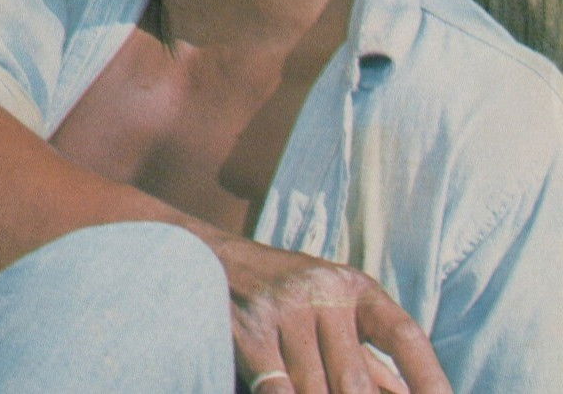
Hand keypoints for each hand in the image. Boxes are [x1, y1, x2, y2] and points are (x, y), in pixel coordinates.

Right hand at [215, 238, 450, 393]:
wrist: (206, 255)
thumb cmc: (281, 291)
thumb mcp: (330, 307)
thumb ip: (366, 353)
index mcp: (354, 287)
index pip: (404, 336)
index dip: (429, 377)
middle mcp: (322, 293)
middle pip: (354, 381)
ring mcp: (283, 310)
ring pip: (314, 391)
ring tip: (310, 387)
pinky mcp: (247, 329)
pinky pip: (278, 388)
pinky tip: (282, 389)